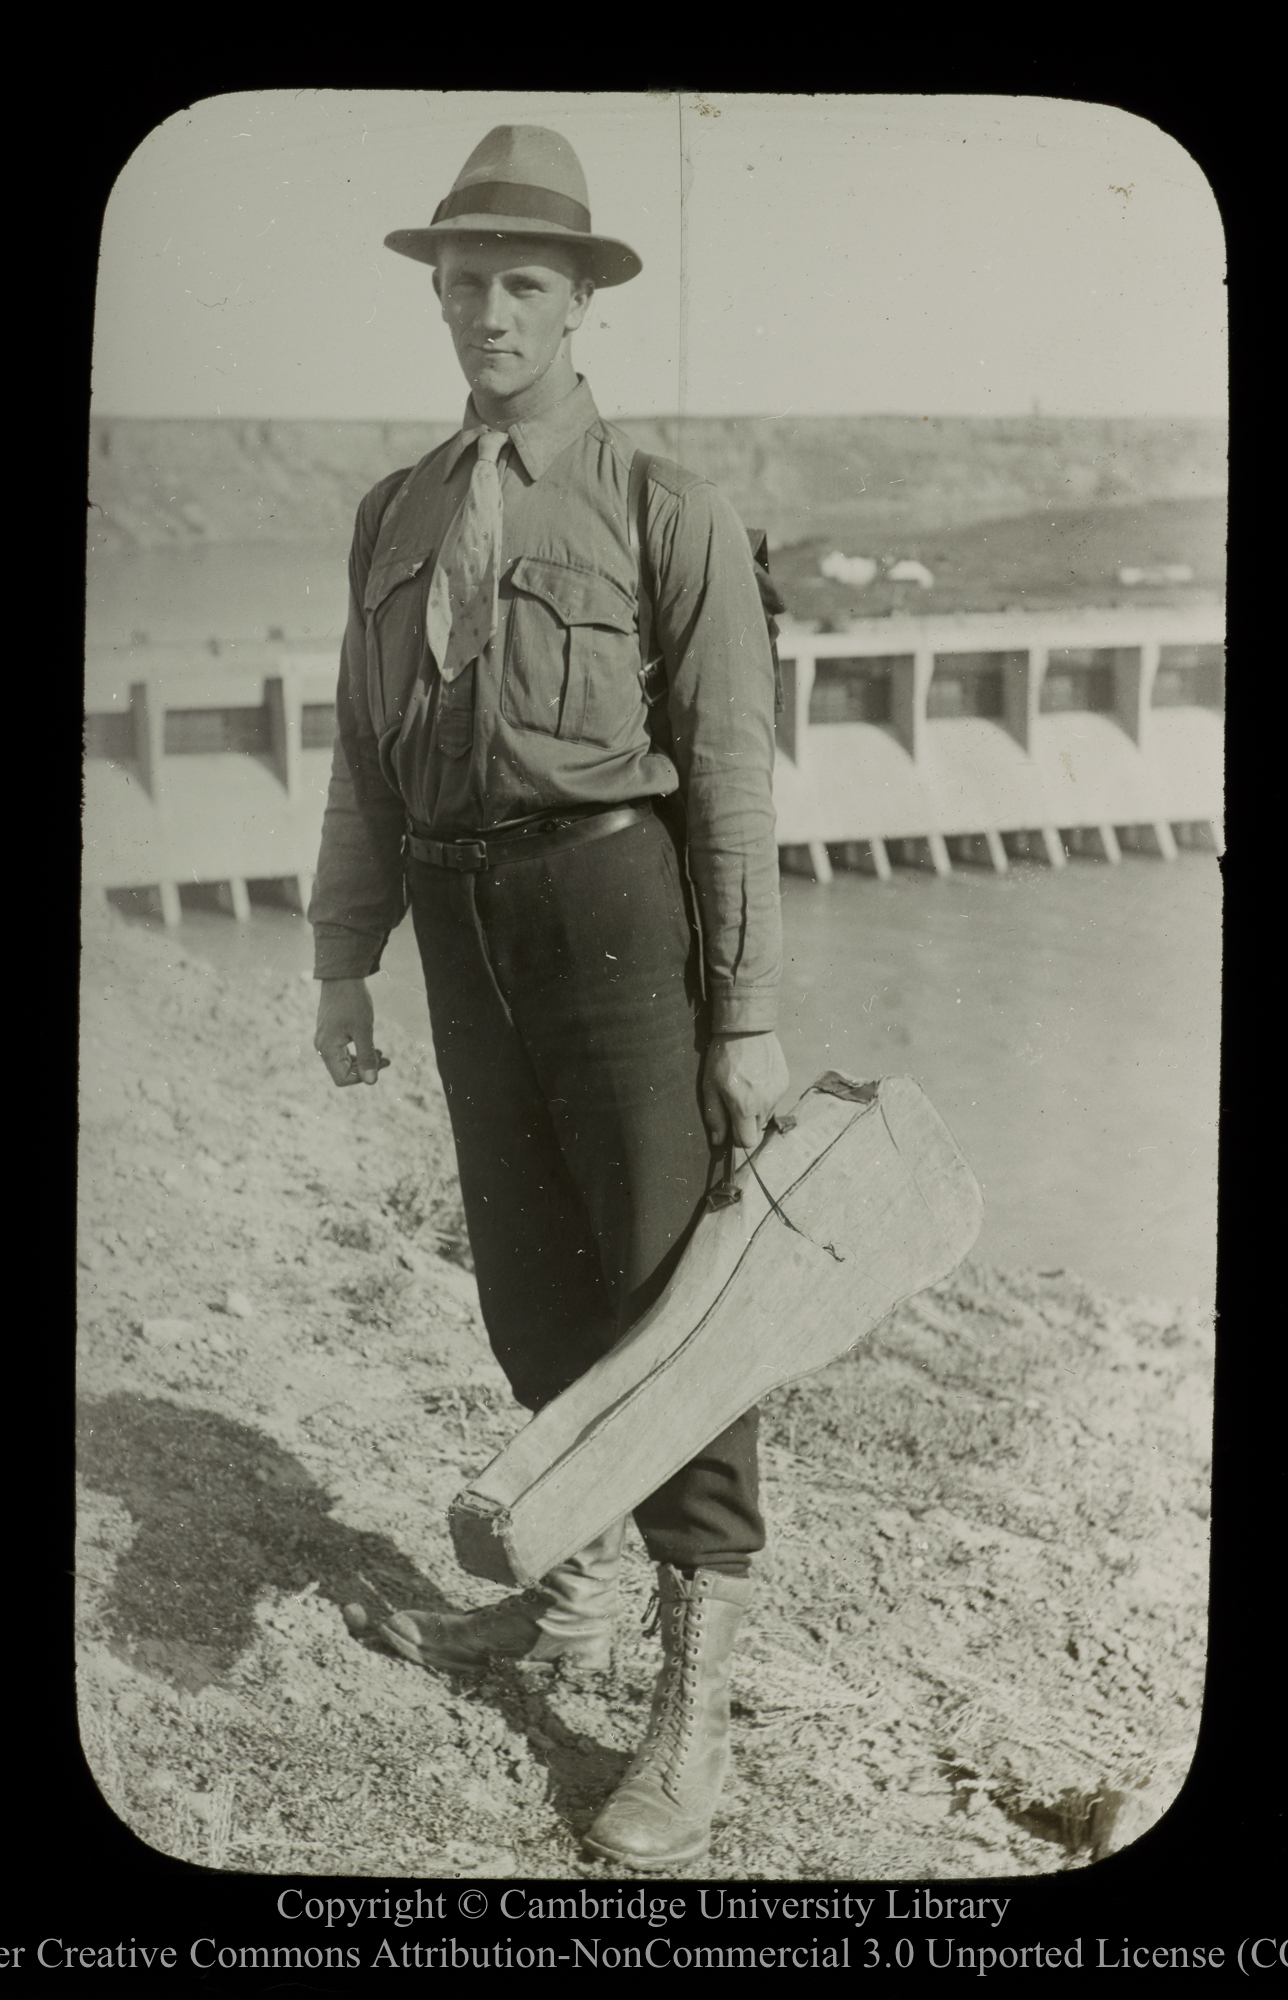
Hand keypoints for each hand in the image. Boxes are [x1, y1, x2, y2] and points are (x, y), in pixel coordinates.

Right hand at [314, 978, 388, 1086]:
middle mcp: (322, 1047)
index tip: (379, 1063)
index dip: (362, 1076)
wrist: (342, 976)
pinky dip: (358, 1052)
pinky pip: (343, 1051)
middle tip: (386, 1059)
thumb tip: (371, 1082)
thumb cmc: (352, 1001)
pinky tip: (373, 1046)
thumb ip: (367, 1056)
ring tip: (382, 1053)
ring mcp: (325, 1039)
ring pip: (344, 1062)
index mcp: (327, 1048)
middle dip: (366, 1068)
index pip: (342, 1079)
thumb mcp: (363, 1030)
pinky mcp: (330, 1033)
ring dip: (364, 1060)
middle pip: (344, 1072)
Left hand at [701, 1031, 789, 1150]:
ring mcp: (778, 1093)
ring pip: (766, 1114)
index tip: (731, 1126)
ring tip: (746, 1087)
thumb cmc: (723, 1057)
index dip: (737, 1137)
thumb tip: (718, 1140)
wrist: (747, 1029)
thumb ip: (715, 1116)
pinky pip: (774, 1099)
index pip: (747, 1141)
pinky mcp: (784, 1083)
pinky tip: (756, 1078)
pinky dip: (765, 1095)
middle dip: (746, 1122)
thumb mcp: (711, 1086)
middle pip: (757, 1129)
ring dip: (756, 1109)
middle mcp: (765, 1103)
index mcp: (744, 1107)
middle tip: (735, 1103)